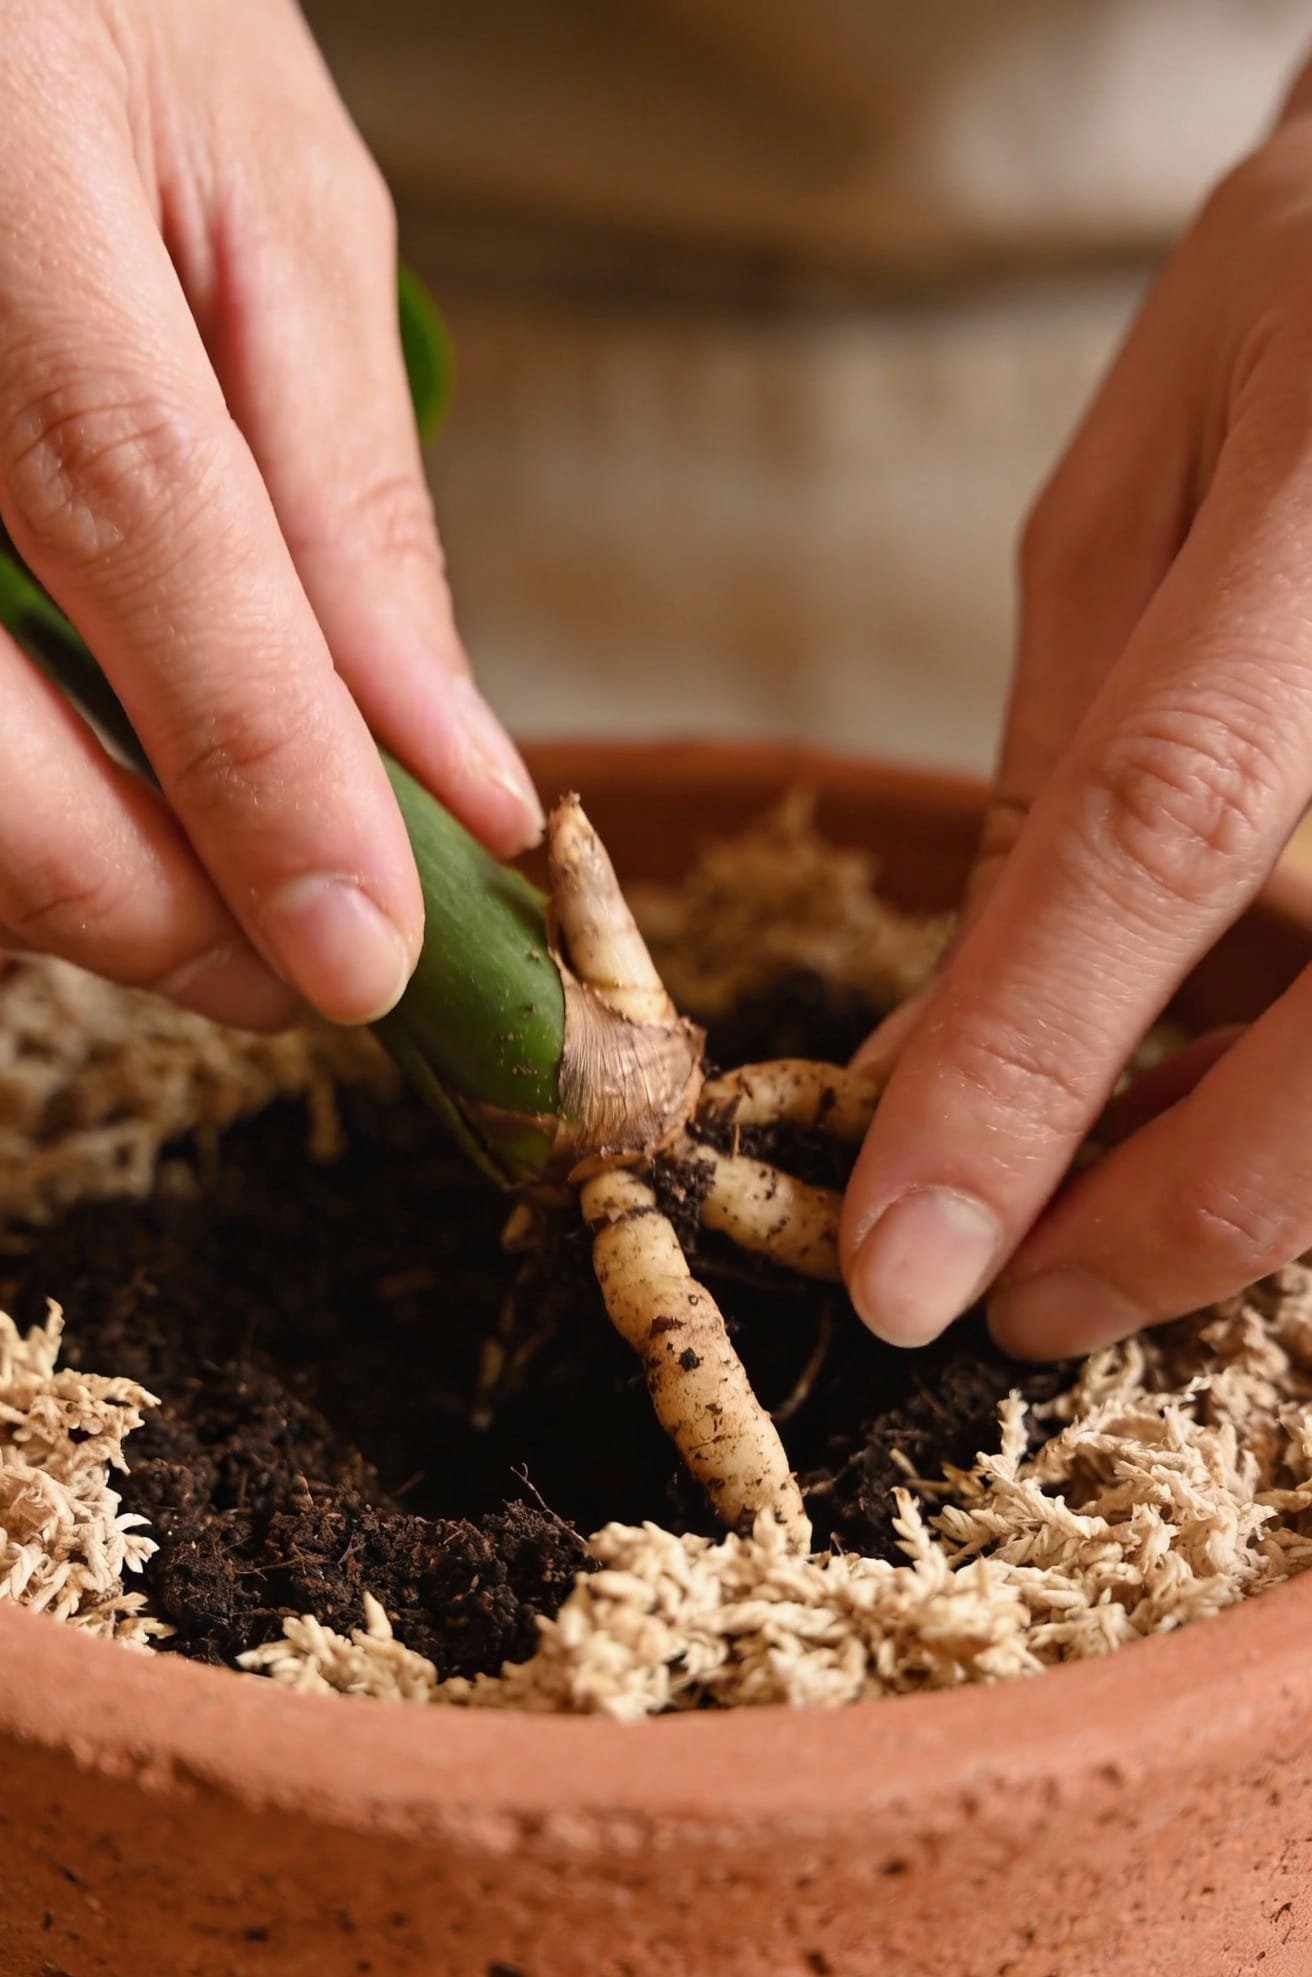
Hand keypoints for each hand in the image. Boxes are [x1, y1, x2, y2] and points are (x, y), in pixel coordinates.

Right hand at [0, 0, 540, 1032]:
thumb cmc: (89, 6)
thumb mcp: (263, 193)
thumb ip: (343, 490)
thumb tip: (444, 779)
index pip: (117, 484)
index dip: (245, 749)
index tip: (361, 949)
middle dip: (104, 884)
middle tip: (280, 976)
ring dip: (16, 880)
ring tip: (207, 910)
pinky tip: (67, 822)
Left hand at [842, 89, 1311, 1358]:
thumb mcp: (1138, 491)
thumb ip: (1050, 765)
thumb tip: (935, 1047)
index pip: (1157, 820)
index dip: (1026, 1067)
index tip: (901, 1263)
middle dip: (1180, 1209)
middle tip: (1024, 1300)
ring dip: (1261, 1180)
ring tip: (1112, 1213)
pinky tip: (1231, 1112)